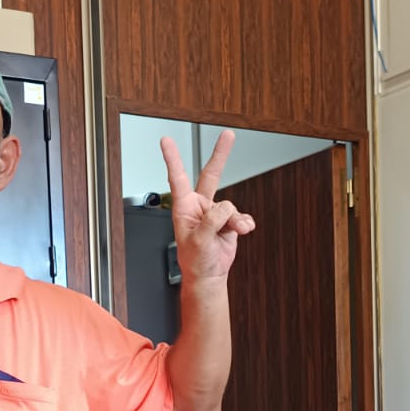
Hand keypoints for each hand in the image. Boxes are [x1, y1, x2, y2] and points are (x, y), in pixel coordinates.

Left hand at [161, 130, 254, 283]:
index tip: (166, 141)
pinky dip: (244, 224)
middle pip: (211, 175)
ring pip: (231, 206)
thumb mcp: (198, 240)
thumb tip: (226, 207)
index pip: (178, 178)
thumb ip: (211, 221)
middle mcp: (200, 206)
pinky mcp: (230, 221)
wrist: (209, 275)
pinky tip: (242, 231)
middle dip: (221, 155)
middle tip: (228, 135)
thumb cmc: (195, 260)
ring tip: (229, 233)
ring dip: (234, 220)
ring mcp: (216, 213)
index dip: (172, 159)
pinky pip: (242, 216)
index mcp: (184, 207)